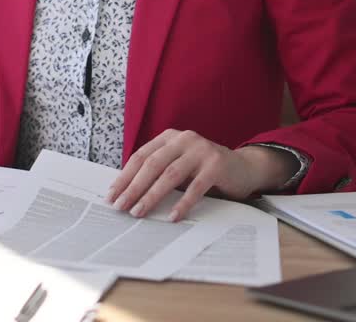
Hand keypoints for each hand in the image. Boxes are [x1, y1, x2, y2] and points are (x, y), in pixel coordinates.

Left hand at [105, 129, 296, 221]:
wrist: (243, 168)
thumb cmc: (204, 170)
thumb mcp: (179, 165)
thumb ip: (158, 172)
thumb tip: (126, 194)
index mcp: (169, 138)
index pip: (141, 156)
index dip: (124, 176)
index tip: (112, 195)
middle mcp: (184, 139)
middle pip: (152, 164)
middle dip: (133, 187)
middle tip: (120, 206)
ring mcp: (201, 150)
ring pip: (170, 175)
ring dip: (151, 196)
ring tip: (139, 212)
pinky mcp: (216, 165)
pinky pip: (195, 187)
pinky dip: (182, 203)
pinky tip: (172, 216)